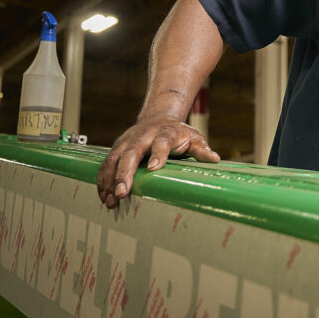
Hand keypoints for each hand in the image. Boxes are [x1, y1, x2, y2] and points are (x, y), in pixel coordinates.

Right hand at [96, 115, 219, 208]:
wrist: (158, 117)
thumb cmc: (178, 133)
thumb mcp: (194, 137)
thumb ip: (201, 149)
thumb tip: (214, 159)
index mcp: (165, 132)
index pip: (162, 142)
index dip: (158, 153)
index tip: (155, 168)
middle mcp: (142, 135)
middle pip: (132, 152)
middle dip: (125, 172)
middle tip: (123, 192)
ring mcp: (127, 141)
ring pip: (114, 159)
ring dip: (110, 180)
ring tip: (111, 200)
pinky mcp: (117, 148)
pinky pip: (106, 164)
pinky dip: (103, 179)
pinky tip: (104, 195)